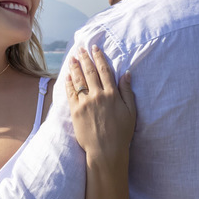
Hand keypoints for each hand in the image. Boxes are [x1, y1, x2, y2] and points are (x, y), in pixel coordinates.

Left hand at [66, 45, 135, 164]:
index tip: (95, 48)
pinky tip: (67, 76)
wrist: (106, 150)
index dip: (99, 57)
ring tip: (72, 58)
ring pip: (78, 80)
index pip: (104, 70)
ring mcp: (85, 103)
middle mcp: (98, 95)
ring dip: (75, 67)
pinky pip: (70, 93)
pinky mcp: (75, 111)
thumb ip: (127, 91)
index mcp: (112, 94)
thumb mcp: (131, 111)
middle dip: (85, 58)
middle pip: (90, 72)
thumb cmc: (121, 133)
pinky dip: (68, 83)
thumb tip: (126, 73)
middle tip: (81, 49)